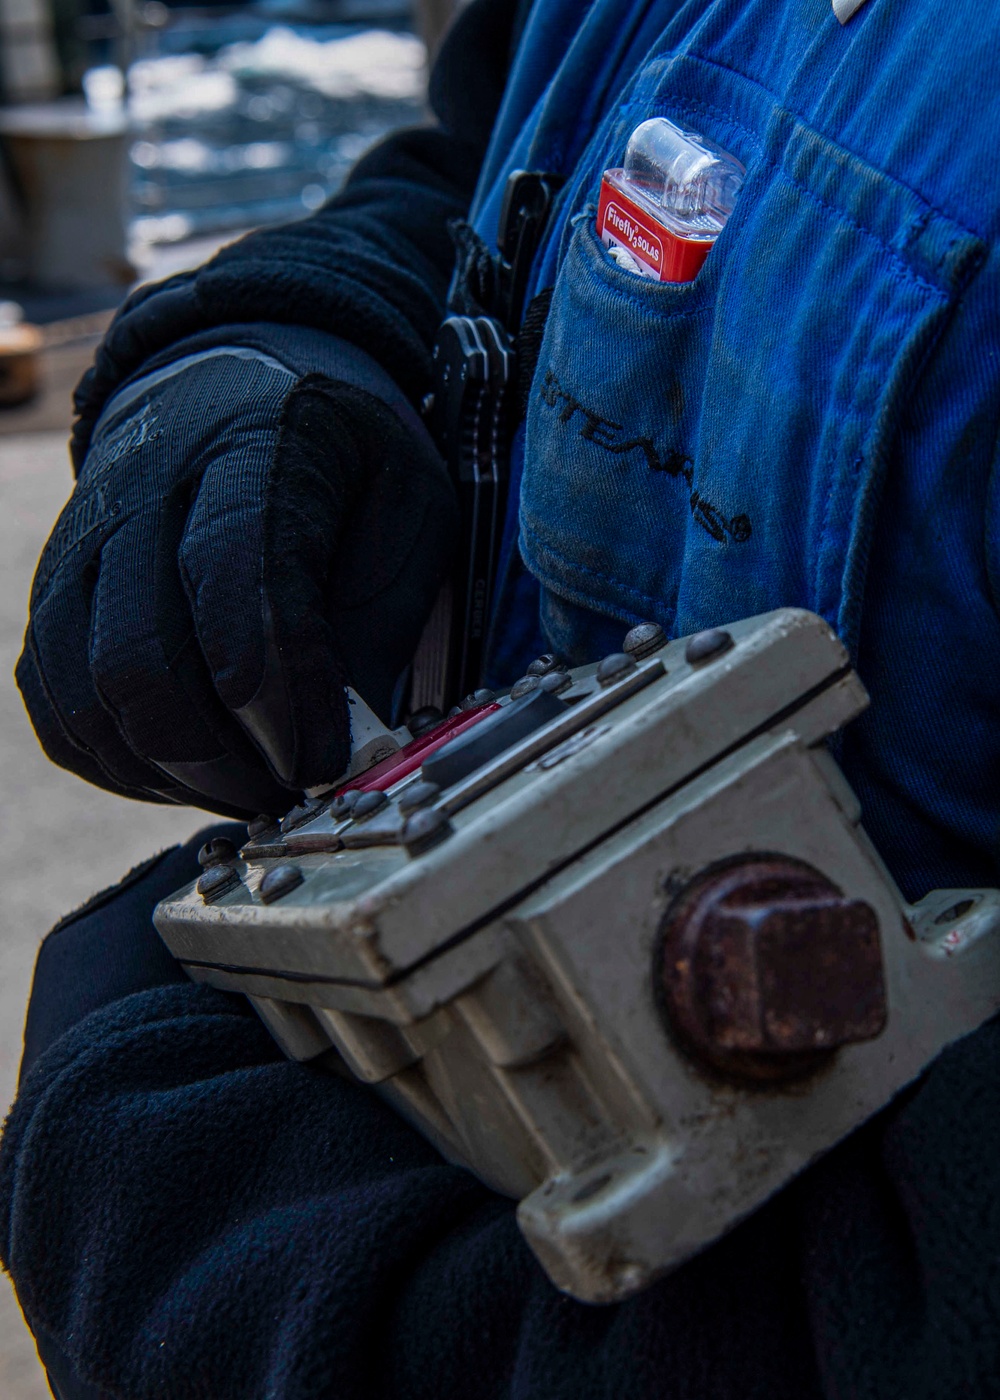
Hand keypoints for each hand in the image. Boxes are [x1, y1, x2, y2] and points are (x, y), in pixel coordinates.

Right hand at [17, 345, 456, 817]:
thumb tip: (354, 751)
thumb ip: (379, 619)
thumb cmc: (341, 463)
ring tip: (249, 790)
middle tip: (290, 792)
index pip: (239, 580)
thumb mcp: (407, 510)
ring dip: (172, 772)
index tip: (328, 761)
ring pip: (88, 692)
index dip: (285, 692)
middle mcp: (143, 490)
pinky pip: (56, 704)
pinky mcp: (55, 594)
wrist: (238, 393)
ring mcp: (83, 544)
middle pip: (143, 655)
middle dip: (223, 757)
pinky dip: (119, 764)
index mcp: (254, 447)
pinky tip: (189, 774)